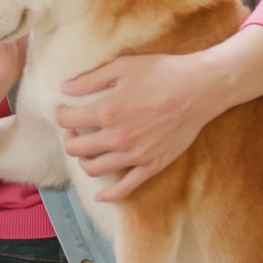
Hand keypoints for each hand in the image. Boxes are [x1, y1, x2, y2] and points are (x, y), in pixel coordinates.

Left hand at [56, 52, 227, 201]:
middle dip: (69, 138)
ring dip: (83, 160)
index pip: (68, 121)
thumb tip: (64, 89)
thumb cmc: (162, 72)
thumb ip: (90, 80)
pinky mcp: (152, 166)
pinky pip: (125, 188)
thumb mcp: (122, 67)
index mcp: (106, 112)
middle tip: (74, 130)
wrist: (200, 88)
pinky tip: (100, 195)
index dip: (62, 115)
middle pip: (75, 148)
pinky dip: (109, 194)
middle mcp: (116, 138)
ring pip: (93, 169)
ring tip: (87, 148)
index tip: (66, 110)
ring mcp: (134, 156)